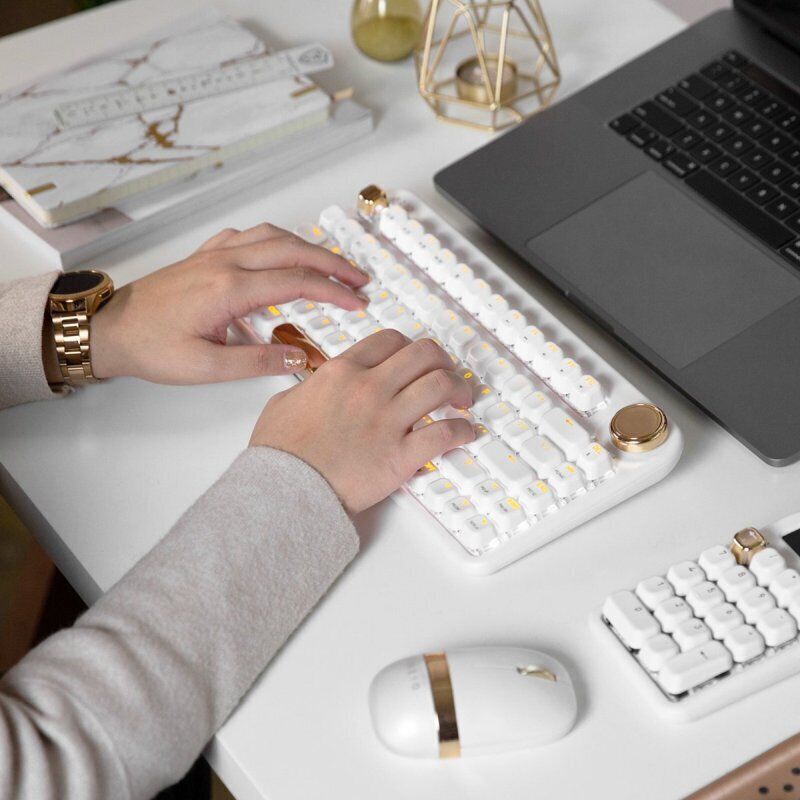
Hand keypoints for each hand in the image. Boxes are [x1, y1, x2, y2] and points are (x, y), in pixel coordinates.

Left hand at [89, 224, 368, 383]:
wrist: (110, 329)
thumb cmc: (152, 348)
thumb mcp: (206, 368)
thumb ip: (257, 362)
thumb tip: (300, 357)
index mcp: (229, 290)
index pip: (296, 282)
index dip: (333, 291)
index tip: (358, 302)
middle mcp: (225, 263)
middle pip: (292, 250)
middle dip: (333, 263)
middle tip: (360, 280)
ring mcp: (214, 255)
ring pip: (272, 236)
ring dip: (308, 247)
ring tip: (332, 264)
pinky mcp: (204, 256)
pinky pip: (248, 236)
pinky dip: (275, 239)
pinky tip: (281, 251)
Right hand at [249, 331, 475, 514]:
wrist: (282, 491)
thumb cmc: (280, 454)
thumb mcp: (286, 401)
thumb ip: (313, 386)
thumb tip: (321, 385)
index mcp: (342, 372)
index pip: (390, 341)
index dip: (409, 346)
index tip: (415, 359)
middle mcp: (369, 389)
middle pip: (424, 354)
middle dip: (441, 361)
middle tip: (446, 373)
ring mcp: (388, 421)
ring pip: (441, 385)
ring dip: (459, 389)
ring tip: (462, 400)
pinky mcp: (401, 456)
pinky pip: (445, 433)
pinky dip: (462, 431)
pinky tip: (465, 433)